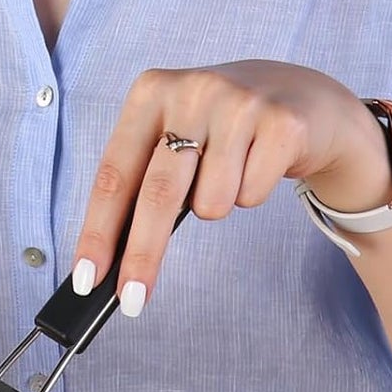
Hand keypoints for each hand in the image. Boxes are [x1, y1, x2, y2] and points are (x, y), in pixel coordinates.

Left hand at [71, 61, 391, 313]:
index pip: (114, 174)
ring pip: (212, 202)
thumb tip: (115, 256)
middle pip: (158, 193)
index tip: (86, 278)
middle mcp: (192, 90)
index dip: (97, 231)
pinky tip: (261, 163)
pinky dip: (253, 194)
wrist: (304, 97)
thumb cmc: (223, 128)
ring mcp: (240, 103)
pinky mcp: (283, 124)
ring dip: (217, 205)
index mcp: (151, 91)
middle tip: (132, 300)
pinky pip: (252, 196)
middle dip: (142, 255)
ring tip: (231, 173)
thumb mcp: (177, 134)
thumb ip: (145, 179)